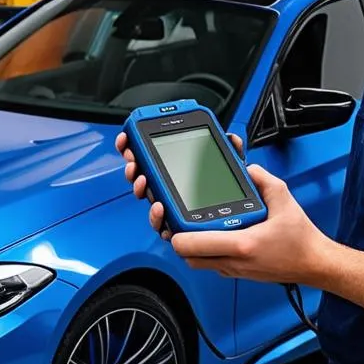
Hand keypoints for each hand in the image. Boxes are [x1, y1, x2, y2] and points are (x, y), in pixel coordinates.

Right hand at [115, 130, 243, 240]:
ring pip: (146, 198)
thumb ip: (230, 151)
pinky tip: (160, 209)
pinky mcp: (175, 226)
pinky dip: (157, 217)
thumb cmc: (229, 196)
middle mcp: (168, 187)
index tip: (127, 137)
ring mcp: (169, 206)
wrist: (235, 225)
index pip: (149, 154)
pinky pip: (160, 223)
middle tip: (133, 161)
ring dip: (139, 188)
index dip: (134, 145)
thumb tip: (232, 138)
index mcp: (177, 169)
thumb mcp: (231, 169)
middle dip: (132, 166)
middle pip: (141, 175)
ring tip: (143, 181)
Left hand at [171, 165, 333, 285]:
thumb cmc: (301, 240)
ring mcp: (233, 270)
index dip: (176, 232)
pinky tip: (213, 235)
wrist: (313, 263)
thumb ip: (262, 178)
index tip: (176, 218)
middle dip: (179, 239)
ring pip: (196, 263)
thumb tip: (246, 169)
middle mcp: (233, 261)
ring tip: (195, 228)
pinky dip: (205, 252)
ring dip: (191, 247)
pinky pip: (210, 264)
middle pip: (186, 256)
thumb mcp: (284, 198)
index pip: (190, 245)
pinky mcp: (236, 272)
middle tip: (181, 222)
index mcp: (241, 244)